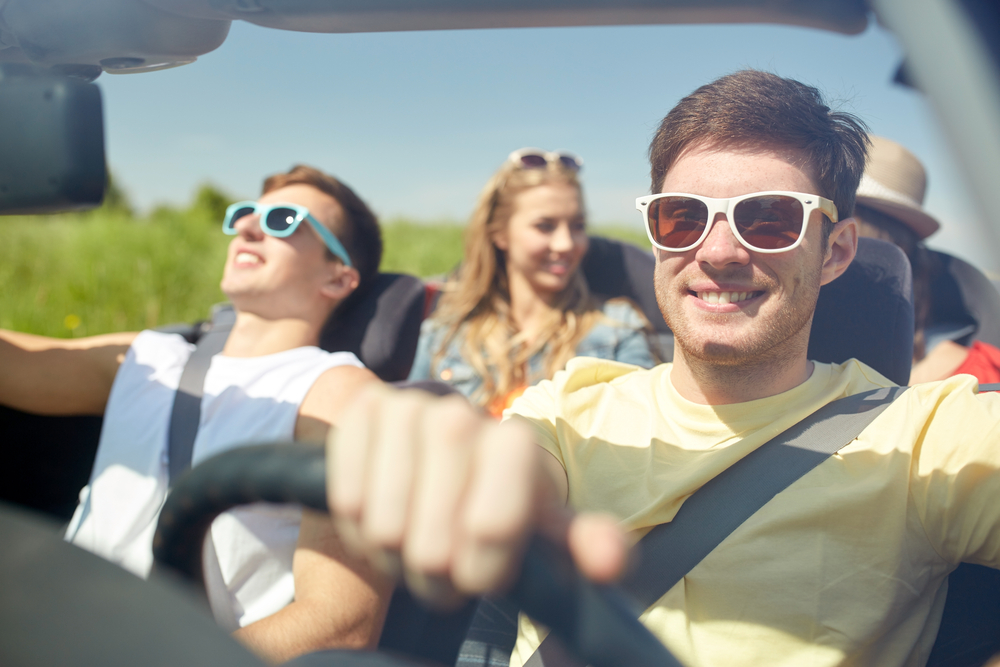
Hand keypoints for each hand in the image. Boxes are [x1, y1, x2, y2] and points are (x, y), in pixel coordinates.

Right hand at [326, 383, 625, 606]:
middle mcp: (460, 416)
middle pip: (434, 542)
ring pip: (385, 525)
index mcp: (513, 444)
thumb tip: (609, 561)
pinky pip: (347, 498)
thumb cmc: (494, 501)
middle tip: (440, 565)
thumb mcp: (542, 528)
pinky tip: (380, 514)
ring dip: (393, 555)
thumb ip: (583, 545)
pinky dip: (359, 526)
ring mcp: (407, 406)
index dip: (484, 567)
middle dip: (434, 571)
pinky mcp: (363, 409)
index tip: (481, 573)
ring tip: (410, 544)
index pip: (495, 527)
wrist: (440, 454)